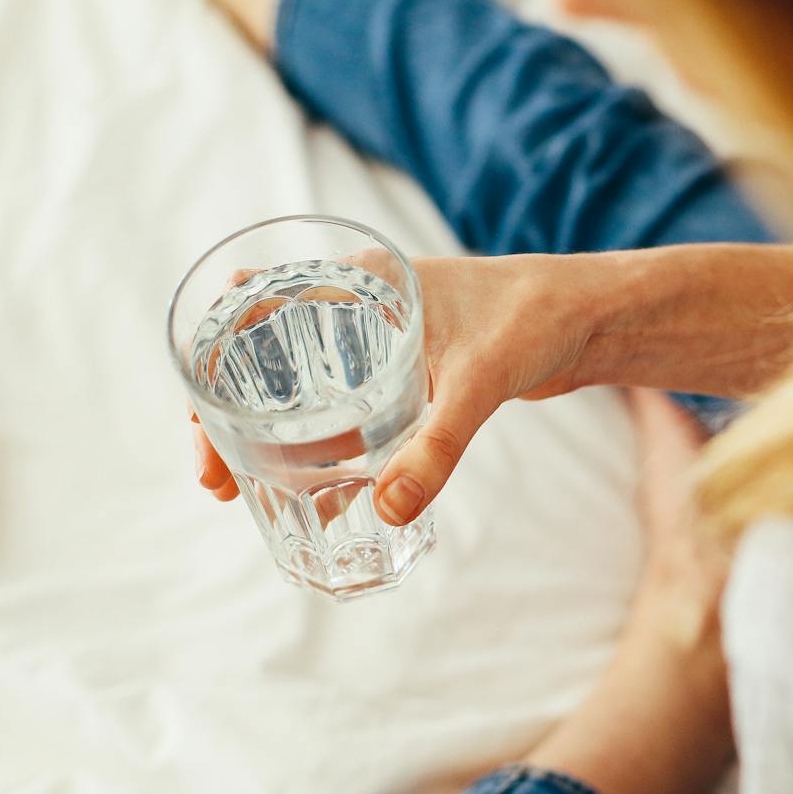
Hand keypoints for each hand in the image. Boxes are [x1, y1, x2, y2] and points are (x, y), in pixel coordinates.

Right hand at [192, 241, 792, 520]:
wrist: (589, 316)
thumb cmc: (535, 319)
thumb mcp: (480, 382)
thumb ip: (436, 446)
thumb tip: (387, 511)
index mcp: (355, 282)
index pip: (254, 317)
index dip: (212, 370)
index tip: (203, 428)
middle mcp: (353, 307)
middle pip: (262, 361)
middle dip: (228, 418)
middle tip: (215, 482)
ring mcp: (375, 342)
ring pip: (299, 389)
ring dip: (268, 436)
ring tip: (243, 494)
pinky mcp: (403, 373)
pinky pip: (340, 408)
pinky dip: (319, 445)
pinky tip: (316, 493)